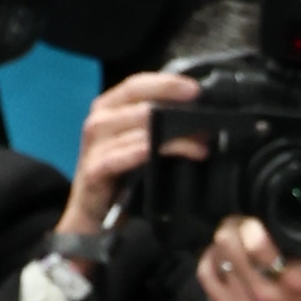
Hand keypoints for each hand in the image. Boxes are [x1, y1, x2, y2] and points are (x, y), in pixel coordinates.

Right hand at [61, 66, 201, 242]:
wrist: (94, 216)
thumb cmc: (121, 177)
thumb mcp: (140, 146)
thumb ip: (159, 128)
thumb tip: (200, 120)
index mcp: (109, 108)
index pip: (137, 84)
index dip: (166, 84)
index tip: (195, 90)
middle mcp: (98, 121)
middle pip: (139, 104)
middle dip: (175, 110)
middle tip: (207, 121)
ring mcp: (94, 145)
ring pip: (135, 131)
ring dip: (171, 137)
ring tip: (200, 146)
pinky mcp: (94, 170)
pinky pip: (120, 157)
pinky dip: (141, 153)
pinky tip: (158, 153)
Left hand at [197, 212, 300, 300]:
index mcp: (294, 281)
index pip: (257, 240)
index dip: (254, 223)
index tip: (261, 220)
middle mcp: (265, 291)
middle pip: (229, 241)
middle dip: (236, 224)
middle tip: (246, 224)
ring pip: (217, 253)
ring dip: (225, 239)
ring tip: (236, 237)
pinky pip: (206, 273)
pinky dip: (210, 258)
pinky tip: (223, 255)